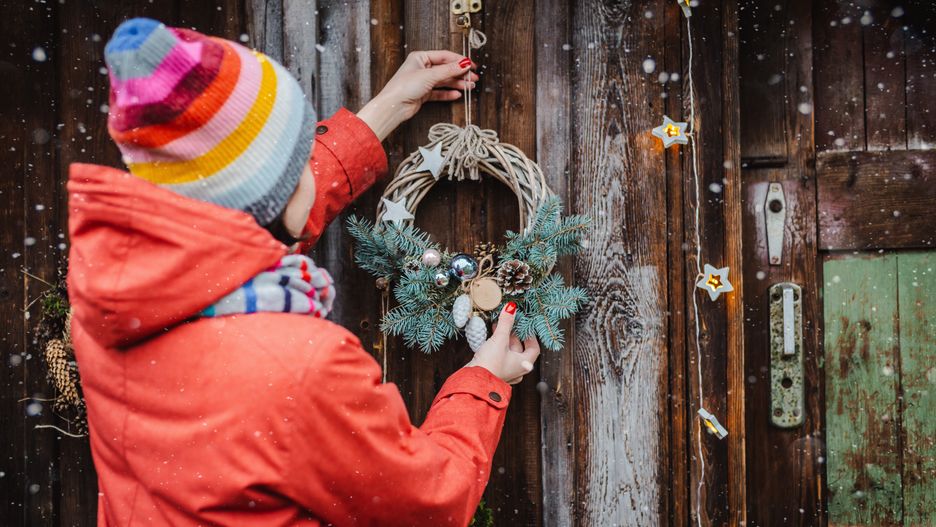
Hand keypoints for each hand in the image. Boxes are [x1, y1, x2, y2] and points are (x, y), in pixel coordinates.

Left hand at [356, 50, 478, 140]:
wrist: (394, 106)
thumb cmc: (404, 86)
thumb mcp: (430, 75)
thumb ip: (449, 70)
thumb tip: (464, 64)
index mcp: (421, 57)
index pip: (444, 56)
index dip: (459, 61)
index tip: (471, 65)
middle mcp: (422, 68)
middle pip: (446, 69)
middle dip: (460, 74)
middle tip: (473, 78)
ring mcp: (423, 81)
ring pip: (444, 81)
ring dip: (457, 84)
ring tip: (469, 87)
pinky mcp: (423, 94)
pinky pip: (439, 92)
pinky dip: (448, 93)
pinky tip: (457, 94)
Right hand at [465, 302, 540, 384]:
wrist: (474, 380)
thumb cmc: (491, 363)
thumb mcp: (499, 340)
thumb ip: (505, 323)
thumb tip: (511, 308)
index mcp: (524, 364)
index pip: (534, 348)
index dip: (530, 336)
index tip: (525, 327)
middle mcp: (517, 370)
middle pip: (520, 350)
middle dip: (513, 335)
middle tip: (508, 324)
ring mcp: (506, 373)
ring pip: (509, 354)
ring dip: (504, 341)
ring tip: (497, 329)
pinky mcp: (495, 373)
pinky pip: (500, 358)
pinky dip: (497, 348)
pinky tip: (490, 341)